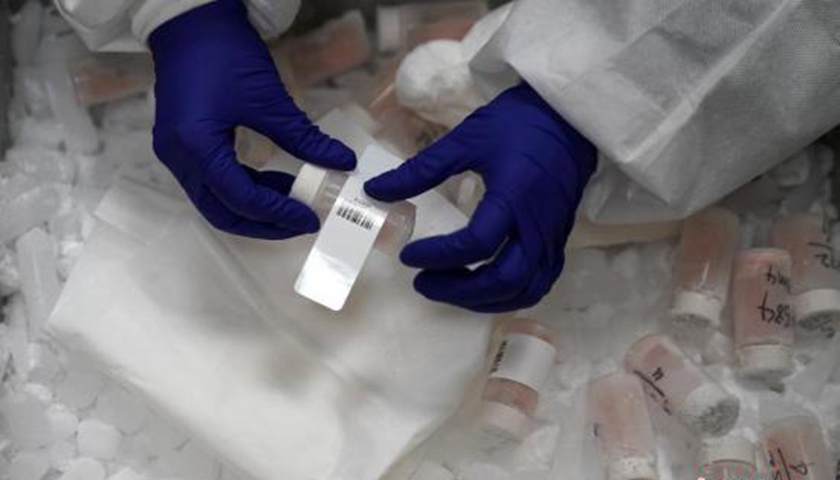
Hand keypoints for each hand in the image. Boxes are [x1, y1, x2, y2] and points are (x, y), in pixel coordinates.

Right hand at [148, 0, 354, 238]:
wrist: (190, 19)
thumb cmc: (225, 52)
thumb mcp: (268, 98)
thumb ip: (304, 137)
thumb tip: (341, 162)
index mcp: (195, 146)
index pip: (241, 198)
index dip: (278, 214)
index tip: (310, 218)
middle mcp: (178, 157)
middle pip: (221, 211)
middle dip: (263, 223)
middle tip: (300, 221)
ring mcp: (175, 152)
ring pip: (215, 200)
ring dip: (253, 206)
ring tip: (292, 200)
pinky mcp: (181, 144)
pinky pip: (212, 181)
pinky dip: (242, 186)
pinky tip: (273, 179)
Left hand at [365, 83, 596, 311]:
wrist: (568, 119)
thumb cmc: (517, 124)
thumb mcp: (466, 139)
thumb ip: (422, 170)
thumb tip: (377, 191)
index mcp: (514, 197)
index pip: (476, 243)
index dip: (438, 256)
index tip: (408, 255)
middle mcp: (537, 225)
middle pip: (504, 279)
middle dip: (459, 291)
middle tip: (423, 283)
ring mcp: (552, 237)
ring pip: (524, 289)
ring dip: (484, 299)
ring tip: (448, 290)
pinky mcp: (558, 241)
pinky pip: (539, 283)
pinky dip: (510, 295)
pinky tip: (484, 289)